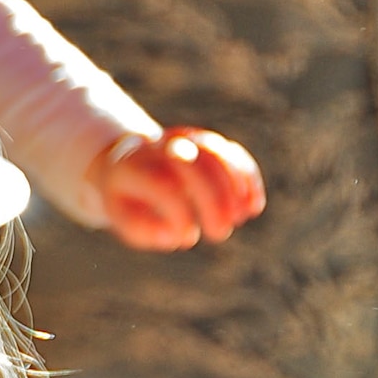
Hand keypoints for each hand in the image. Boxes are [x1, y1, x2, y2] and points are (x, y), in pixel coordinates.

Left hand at [86, 128, 264, 249]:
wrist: (126, 161)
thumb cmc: (127, 199)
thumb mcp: (123, 217)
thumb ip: (144, 229)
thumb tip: (176, 237)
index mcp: (132, 166)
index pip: (163, 185)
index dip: (180, 212)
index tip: (187, 238)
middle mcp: (159, 146)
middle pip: (195, 165)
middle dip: (214, 199)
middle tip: (221, 232)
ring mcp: (184, 139)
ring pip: (216, 153)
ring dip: (235, 187)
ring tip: (243, 218)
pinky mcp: (204, 142)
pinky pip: (230, 152)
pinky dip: (246, 177)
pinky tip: (254, 205)